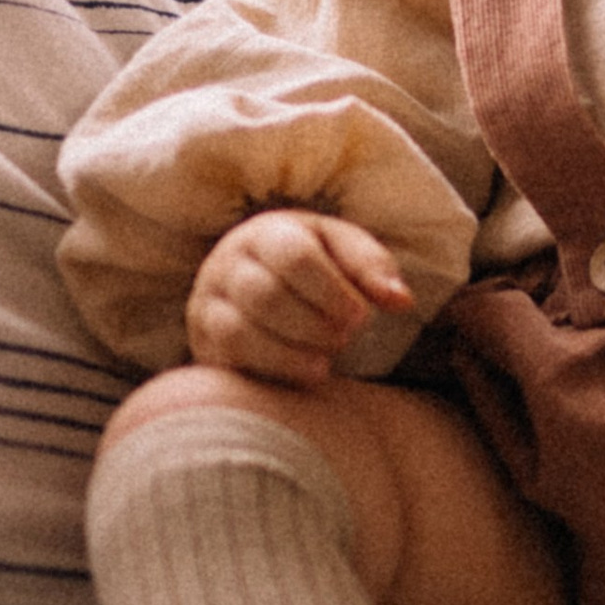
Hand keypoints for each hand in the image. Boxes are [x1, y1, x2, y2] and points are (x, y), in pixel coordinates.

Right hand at [184, 209, 417, 385]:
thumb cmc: (313, 265)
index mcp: (266, 232)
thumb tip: (401, 300)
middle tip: (346, 338)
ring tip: (329, 359)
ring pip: (242, 331)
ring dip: (294, 351)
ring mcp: (208, 303)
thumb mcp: (344, 251)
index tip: (362, 318)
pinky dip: (276, 369)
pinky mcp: (203, 341)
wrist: (259, 281)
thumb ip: (373, 268)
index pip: (294, 257)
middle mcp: (227, 263)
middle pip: (266, 295)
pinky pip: (232, 359)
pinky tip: (309, 372)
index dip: (332, 292)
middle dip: (315, 324)